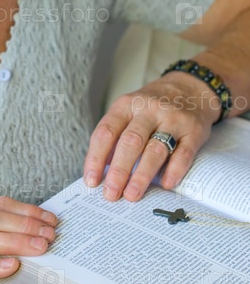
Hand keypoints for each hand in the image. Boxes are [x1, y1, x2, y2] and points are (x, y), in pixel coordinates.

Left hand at [84, 72, 219, 201]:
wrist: (189, 88)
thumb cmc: (151, 106)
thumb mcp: (128, 110)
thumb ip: (115, 135)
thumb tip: (100, 169)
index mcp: (127, 105)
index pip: (106, 131)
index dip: (96, 157)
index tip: (91, 180)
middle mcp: (149, 110)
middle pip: (131, 141)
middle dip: (119, 171)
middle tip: (111, 193)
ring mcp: (173, 119)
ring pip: (155, 149)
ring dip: (142, 175)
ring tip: (132, 195)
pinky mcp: (193, 130)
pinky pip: (184, 153)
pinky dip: (174, 170)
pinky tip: (165, 184)